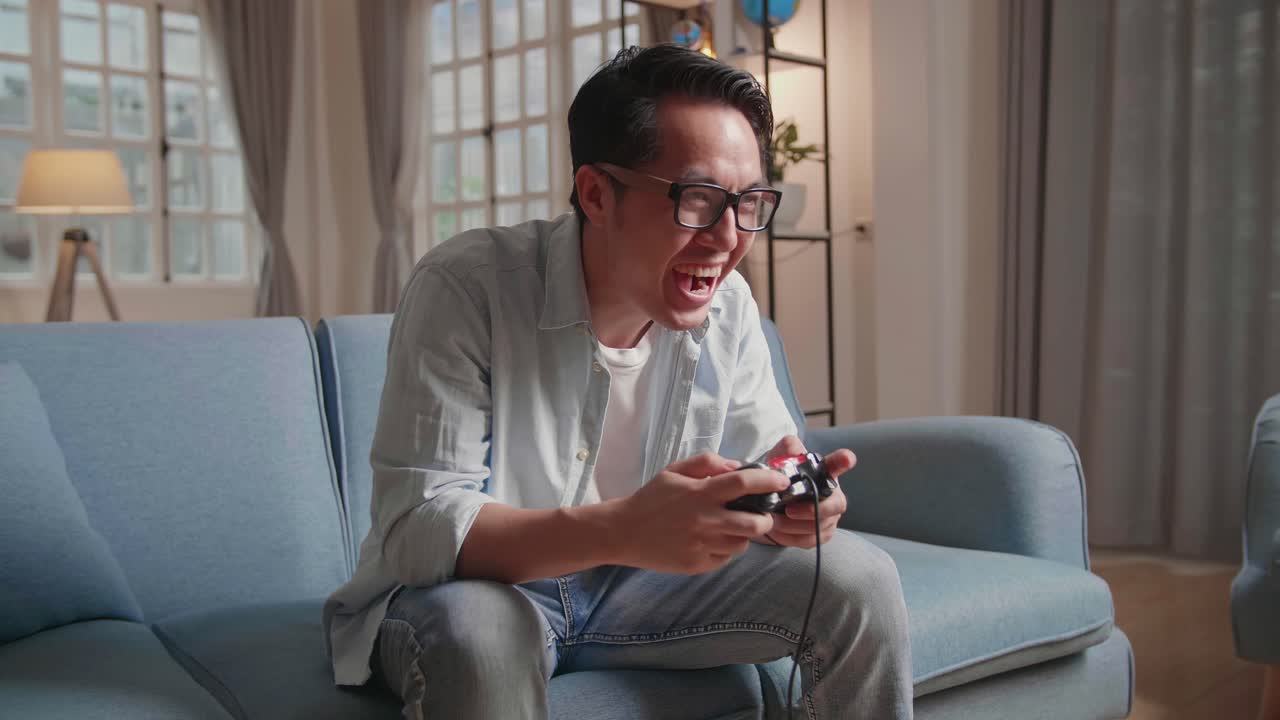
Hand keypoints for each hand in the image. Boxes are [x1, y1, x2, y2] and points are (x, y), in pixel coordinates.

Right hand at [611, 453, 789, 574]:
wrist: (623, 532)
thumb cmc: (651, 499)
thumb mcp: (674, 470)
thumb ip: (707, 463)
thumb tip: (737, 466)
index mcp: (700, 493)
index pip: (744, 483)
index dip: (769, 480)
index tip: (782, 481)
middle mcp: (705, 520)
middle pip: (755, 523)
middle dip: (766, 518)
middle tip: (761, 514)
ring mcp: (702, 545)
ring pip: (743, 544)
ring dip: (743, 534)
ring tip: (729, 527)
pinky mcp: (698, 565)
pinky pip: (725, 558)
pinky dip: (725, 549)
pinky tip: (710, 540)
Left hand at [757, 435, 855, 548]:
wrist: (768, 501)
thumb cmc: (779, 477)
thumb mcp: (779, 458)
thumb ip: (787, 449)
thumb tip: (793, 450)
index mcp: (824, 471)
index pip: (839, 463)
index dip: (844, 461)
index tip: (847, 459)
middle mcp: (832, 494)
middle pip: (836, 504)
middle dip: (813, 510)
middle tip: (789, 510)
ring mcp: (829, 516)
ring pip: (820, 526)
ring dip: (794, 525)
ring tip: (774, 519)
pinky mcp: (820, 534)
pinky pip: (809, 540)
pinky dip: (790, 537)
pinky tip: (776, 530)